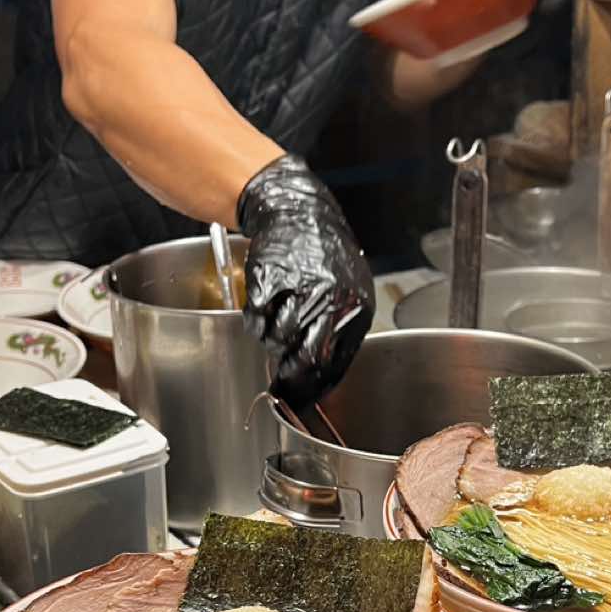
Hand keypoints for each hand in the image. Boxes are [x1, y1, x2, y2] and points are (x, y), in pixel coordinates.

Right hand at [237, 155, 374, 406]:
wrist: (297, 213)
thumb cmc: (323, 257)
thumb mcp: (348, 293)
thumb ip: (339, 333)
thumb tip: (319, 382)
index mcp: (355, 307)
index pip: (335, 363)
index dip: (313, 386)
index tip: (299, 398)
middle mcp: (331, 299)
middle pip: (306, 357)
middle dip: (289, 374)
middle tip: (280, 380)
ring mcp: (299, 288)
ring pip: (277, 339)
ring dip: (272, 342)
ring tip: (275, 328)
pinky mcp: (270, 279)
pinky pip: (257, 319)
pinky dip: (255, 323)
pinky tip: (264, 311)